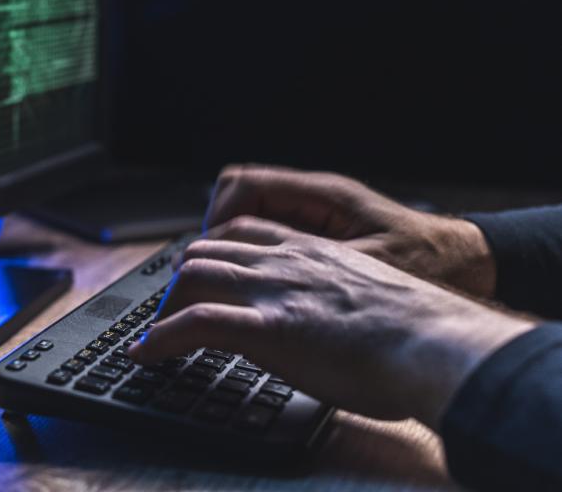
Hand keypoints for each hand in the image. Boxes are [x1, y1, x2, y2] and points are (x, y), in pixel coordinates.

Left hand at [129, 220, 533, 427]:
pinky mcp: (267, 326)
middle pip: (210, 249)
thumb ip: (337, 292)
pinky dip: (160, 337)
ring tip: (157, 328)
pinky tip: (144, 353)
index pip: (246, 231)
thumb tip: (329, 319)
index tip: (204, 269)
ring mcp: (273, 289)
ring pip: (195, 274)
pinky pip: (195, 322)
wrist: (439, 344)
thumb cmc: (421, 332)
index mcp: (314, 249)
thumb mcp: (371, 292)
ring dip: (168, 302)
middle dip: (183, 275)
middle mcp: (287, 259)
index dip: (216, 248)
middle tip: (173, 304)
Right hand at [203, 164, 496, 297]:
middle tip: (211, 273)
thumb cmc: (429, 265)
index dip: (217, 215)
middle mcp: (313, 198)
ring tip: (229, 283)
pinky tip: (259, 287)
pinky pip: (270, 232)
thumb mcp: (365, 268)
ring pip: (250, 215)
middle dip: (216, 232)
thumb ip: (311, 263)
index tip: (211, 254)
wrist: (469, 266)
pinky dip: (254, 254)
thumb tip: (258, 272)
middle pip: (237, 195)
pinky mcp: (320, 234)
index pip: (242, 183)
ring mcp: (315, 214)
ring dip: (233, 245)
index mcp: (322, 195)